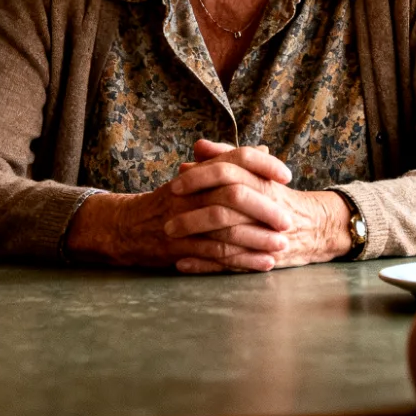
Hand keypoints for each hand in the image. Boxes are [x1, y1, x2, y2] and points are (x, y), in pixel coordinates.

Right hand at [63, 148, 300, 271]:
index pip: (235, 158)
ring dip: (257, 238)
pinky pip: (214, 253)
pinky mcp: (179, 247)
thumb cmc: (169, 201)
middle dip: (265, 209)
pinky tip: (262, 264)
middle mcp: (190, 192)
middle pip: (233, 194)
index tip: (287, 176)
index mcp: (198, 172)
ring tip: (281, 246)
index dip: (263, 166)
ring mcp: (183, 220)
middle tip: (289, 221)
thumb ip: (228, 163)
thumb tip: (264, 150)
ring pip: (225, 227)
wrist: (127, 227)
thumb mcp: (197, 177)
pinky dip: (241, 260)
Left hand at [163, 140, 351, 273]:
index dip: (201, 175)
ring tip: (168, 237)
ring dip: (196, 235)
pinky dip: (205, 264)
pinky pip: (233, 262)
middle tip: (167, 212)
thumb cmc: (277, 197)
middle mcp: (266, 204)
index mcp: (262, 179)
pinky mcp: (264, 258)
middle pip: (227, 200)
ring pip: (229, 233)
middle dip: (194, 206)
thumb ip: (228, 156)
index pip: (230, 169)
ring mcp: (266, 233)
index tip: (175, 183)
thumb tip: (198, 147)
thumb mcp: (257, 173)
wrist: (316, 228)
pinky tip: (183, 262)